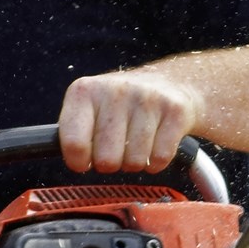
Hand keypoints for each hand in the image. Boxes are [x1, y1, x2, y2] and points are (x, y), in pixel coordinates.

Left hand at [59, 68, 205, 173]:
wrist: (169, 84)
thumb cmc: (121, 106)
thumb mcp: (90, 109)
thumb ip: (74, 134)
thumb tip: (74, 163)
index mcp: (85, 91)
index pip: (73, 143)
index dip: (79, 162)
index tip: (87, 160)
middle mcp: (115, 90)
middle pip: (106, 159)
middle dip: (112, 163)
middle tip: (118, 148)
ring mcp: (147, 98)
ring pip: (134, 162)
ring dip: (136, 162)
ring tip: (137, 143)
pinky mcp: (174, 110)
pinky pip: (160, 159)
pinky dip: (157, 162)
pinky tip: (156, 144)